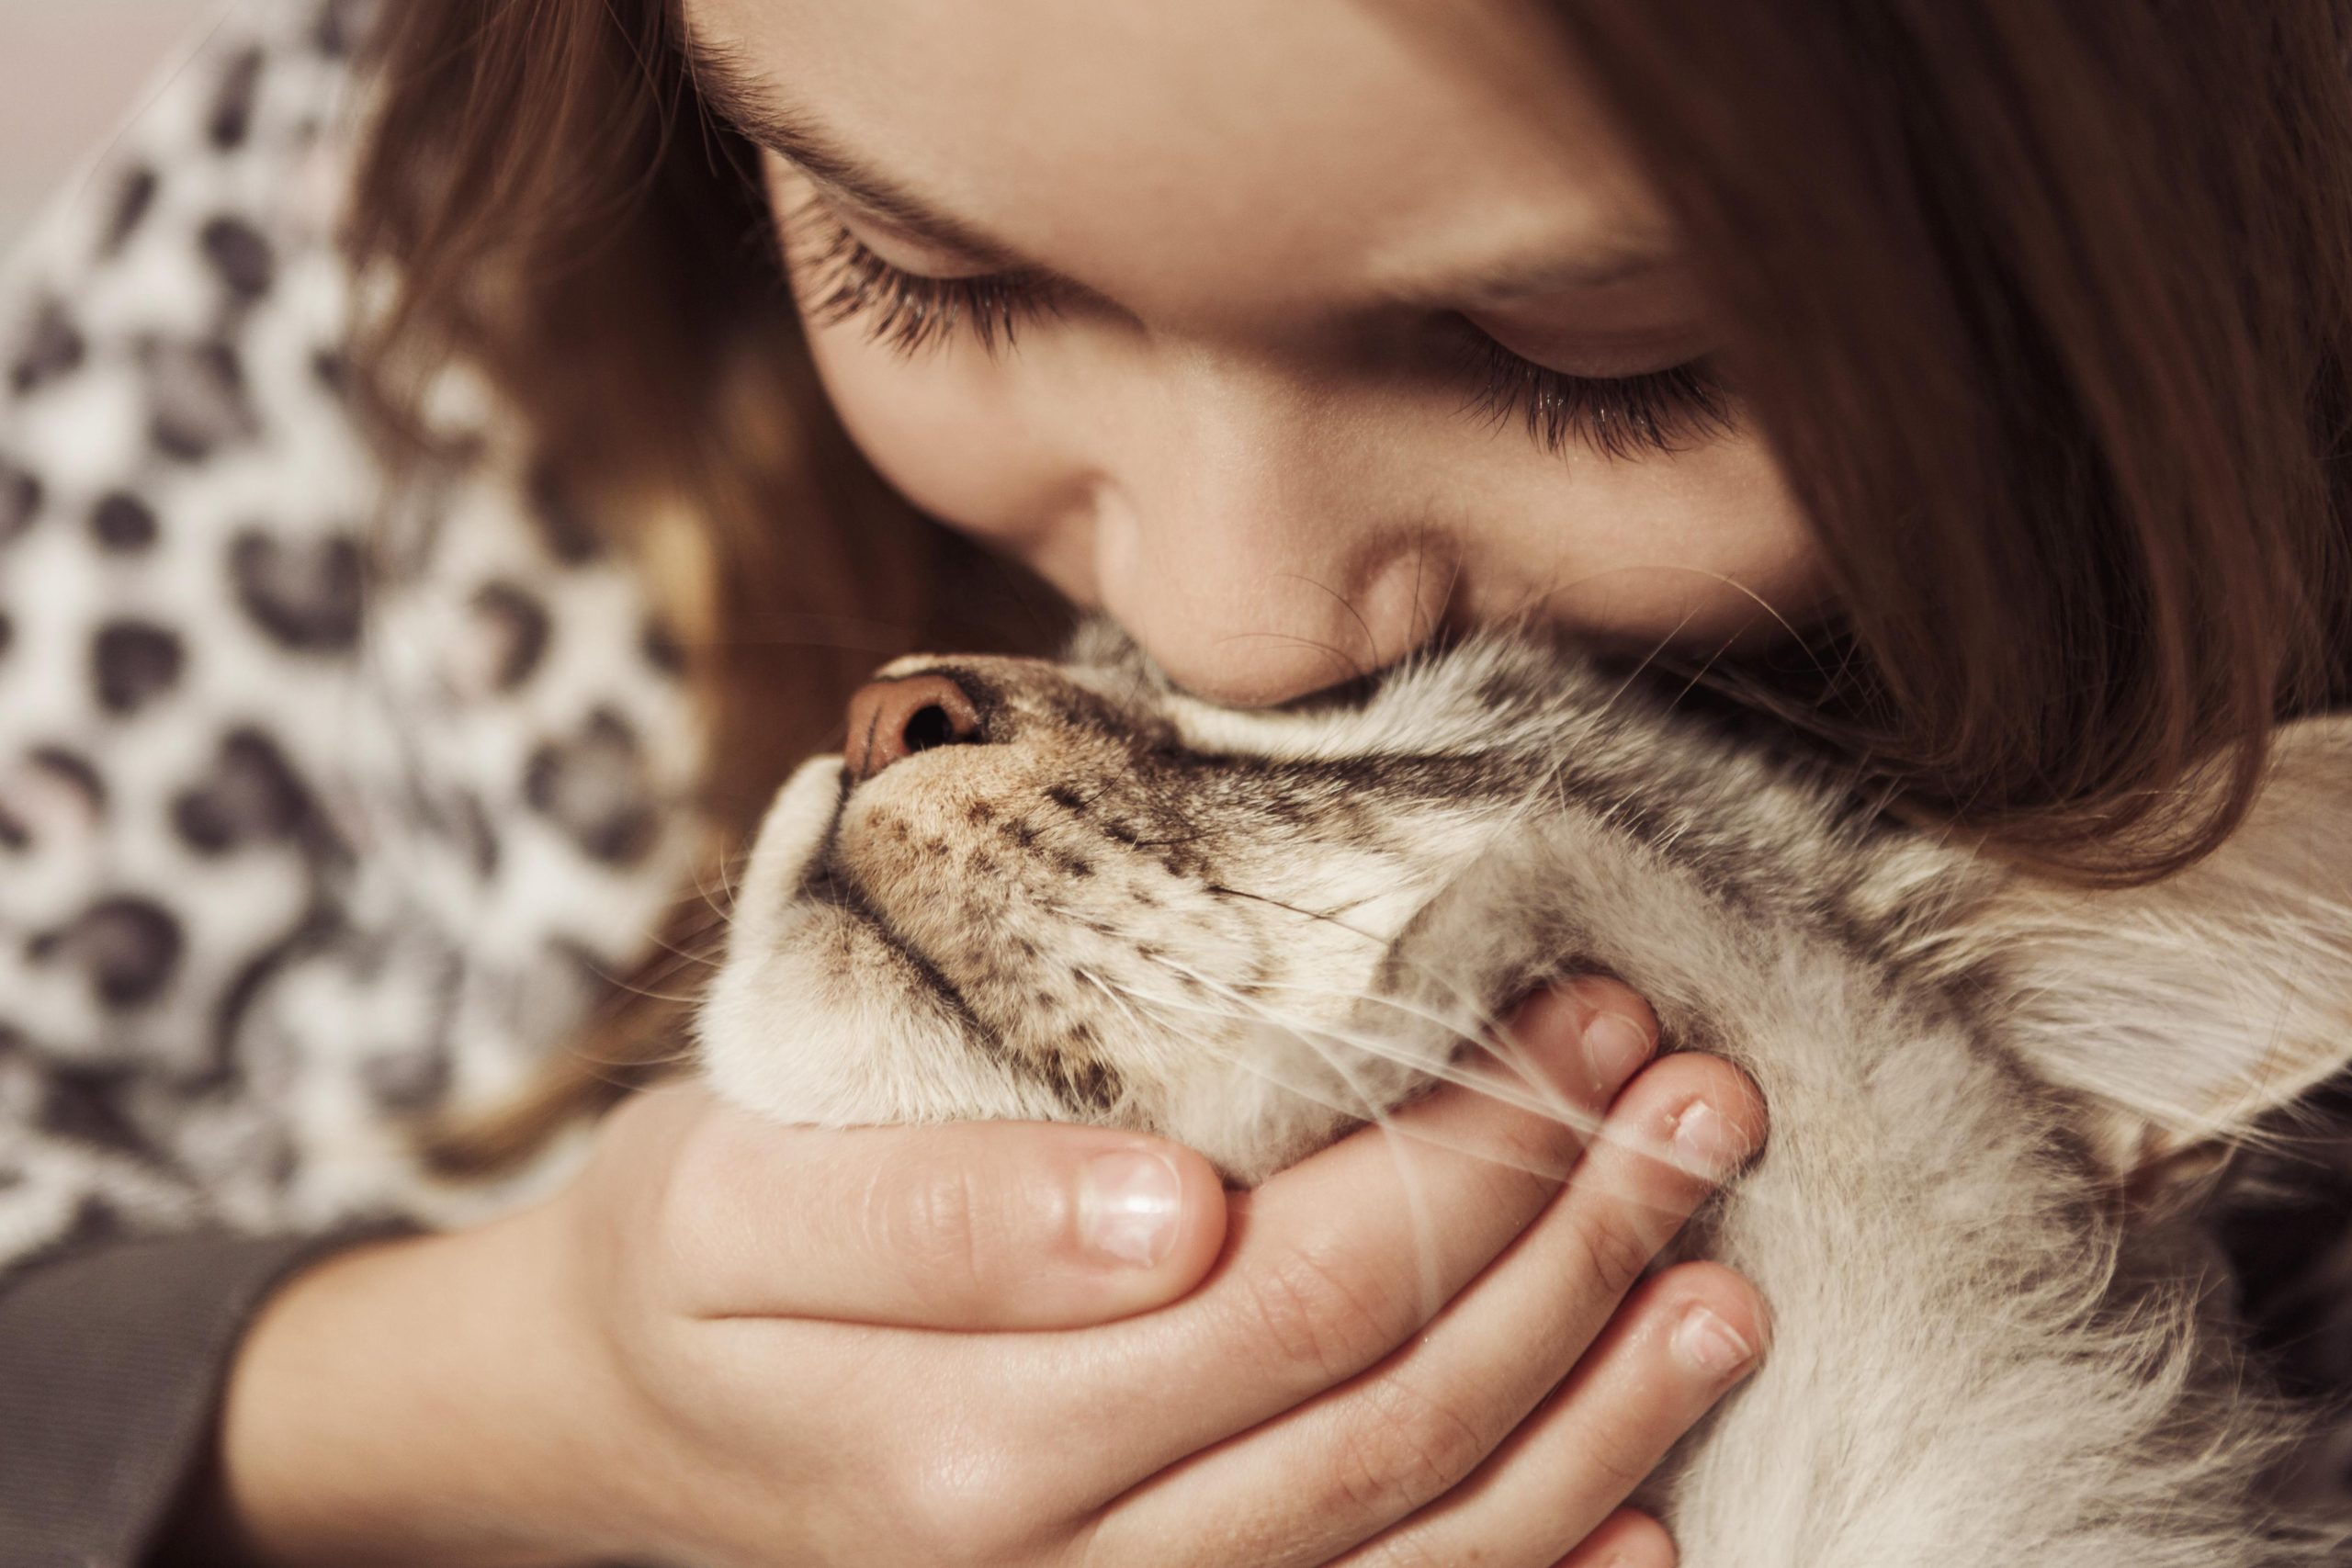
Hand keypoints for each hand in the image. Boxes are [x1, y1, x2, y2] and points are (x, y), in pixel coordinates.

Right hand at [206, 977, 1765, 1567]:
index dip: (1470, 1157)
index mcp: (966, 1440)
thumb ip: (937, 1214)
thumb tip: (1174, 1209)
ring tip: (1725, 1272)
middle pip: (1386, 1408)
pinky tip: (1647, 1519)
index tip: (1584, 1023)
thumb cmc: (682, 1270)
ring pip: (1413, 1541)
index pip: (1295, 1285)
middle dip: (1571, 1245)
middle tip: (1694, 1095)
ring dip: (1597, 1407)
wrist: (604, 1433)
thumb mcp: (729, 1199)